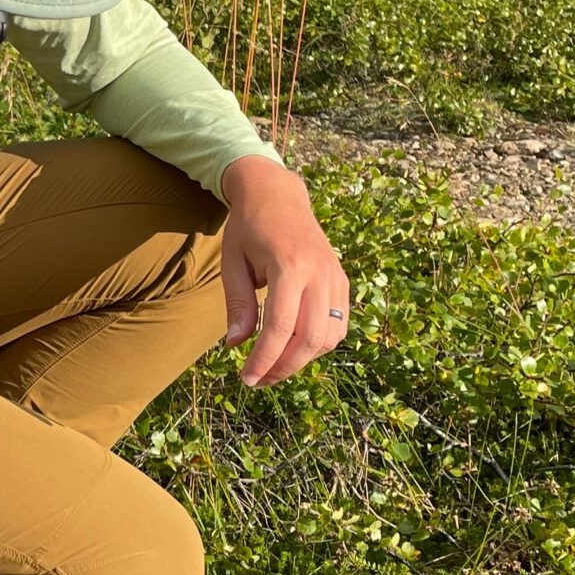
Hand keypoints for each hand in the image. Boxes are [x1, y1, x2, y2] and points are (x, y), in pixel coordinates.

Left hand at [216, 155, 350, 388]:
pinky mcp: (342, 279)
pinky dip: (319, 343)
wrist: (278, 194)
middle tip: (259, 379)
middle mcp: (320, 273)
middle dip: (284, 367)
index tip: (247, 378)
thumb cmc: (248, 227)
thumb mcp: (232, 262)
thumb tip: (237, 345)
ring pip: (330, 336)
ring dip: (303, 359)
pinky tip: (294, 347)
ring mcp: (335, 276)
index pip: (280, 328)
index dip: (264, 360)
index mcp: (290, 266)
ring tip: (274, 366)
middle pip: (310, 338)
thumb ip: (237, 304)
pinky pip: (339, 323)